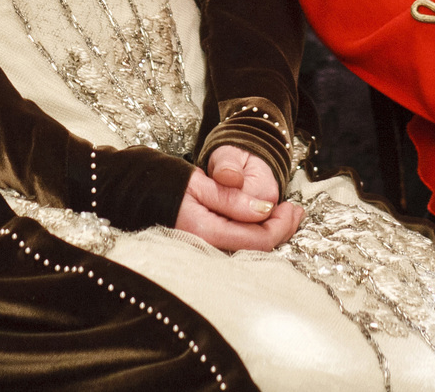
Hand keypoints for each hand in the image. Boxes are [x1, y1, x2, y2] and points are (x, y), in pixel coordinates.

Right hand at [174, 144, 302, 252]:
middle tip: (296, 210)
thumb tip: (266, 209)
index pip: (258, 239)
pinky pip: (240, 244)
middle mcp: (208, 248)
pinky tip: (262, 219)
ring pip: (251, 247)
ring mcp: (207, 250)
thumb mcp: (199, 183)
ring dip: (271, 230)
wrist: (139, 194)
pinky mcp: (207, 246)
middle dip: (282, 229)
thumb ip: (232, 198)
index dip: (281, 225)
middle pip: (258, 248)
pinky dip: (256, 231)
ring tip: (285, 213)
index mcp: (207, 232)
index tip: (292, 207)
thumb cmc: (165, 184)